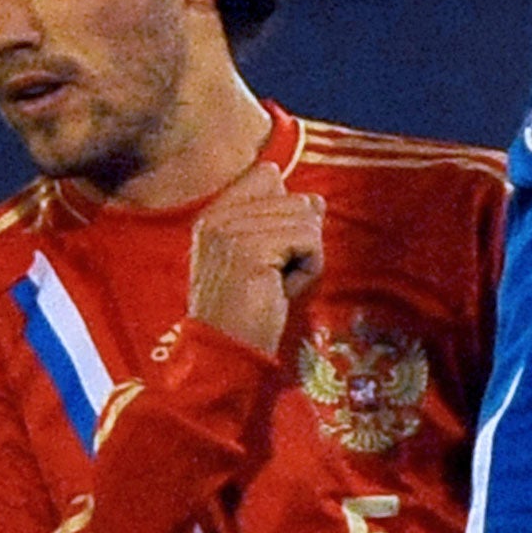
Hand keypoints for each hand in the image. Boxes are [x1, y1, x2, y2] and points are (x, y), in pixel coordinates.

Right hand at [187, 161, 324, 354]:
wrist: (224, 357)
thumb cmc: (246, 315)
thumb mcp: (261, 261)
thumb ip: (282, 223)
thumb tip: (317, 200)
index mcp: (214, 215)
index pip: (267, 175)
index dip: (285, 210)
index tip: (271, 253)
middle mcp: (218, 216)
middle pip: (294, 198)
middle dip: (299, 240)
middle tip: (275, 278)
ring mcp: (232, 231)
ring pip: (306, 217)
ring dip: (305, 256)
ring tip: (279, 285)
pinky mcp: (252, 250)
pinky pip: (309, 240)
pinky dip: (309, 269)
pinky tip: (285, 291)